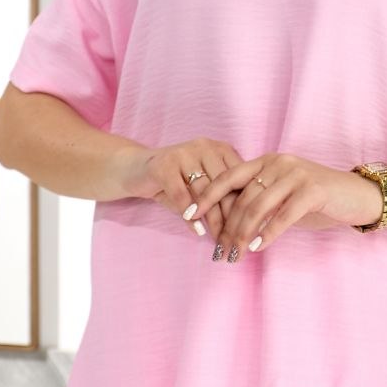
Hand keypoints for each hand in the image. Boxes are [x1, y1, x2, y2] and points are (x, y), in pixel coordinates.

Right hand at [119, 139, 247, 243]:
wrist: (136, 170)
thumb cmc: (176, 182)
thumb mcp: (202, 186)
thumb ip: (222, 198)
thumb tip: (247, 226)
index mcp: (220, 149)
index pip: (239, 178)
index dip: (246, 205)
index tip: (250, 228)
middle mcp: (205, 146)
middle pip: (224, 186)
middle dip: (231, 216)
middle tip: (235, 240)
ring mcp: (184, 153)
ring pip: (204, 191)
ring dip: (212, 219)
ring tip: (218, 239)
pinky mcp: (164, 165)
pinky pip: (181, 194)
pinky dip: (189, 215)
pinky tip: (197, 230)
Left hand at [189, 152, 383, 261]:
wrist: (357, 195)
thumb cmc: (318, 199)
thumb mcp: (283, 195)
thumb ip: (259, 201)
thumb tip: (227, 224)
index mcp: (266, 162)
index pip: (227, 177)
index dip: (205, 196)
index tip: (188, 216)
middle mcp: (278, 163)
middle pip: (242, 197)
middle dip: (226, 226)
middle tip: (218, 250)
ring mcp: (295, 174)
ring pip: (259, 207)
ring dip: (243, 234)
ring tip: (234, 254)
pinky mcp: (312, 190)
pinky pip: (283, 215)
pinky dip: (268, 233)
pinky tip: (257, 248)